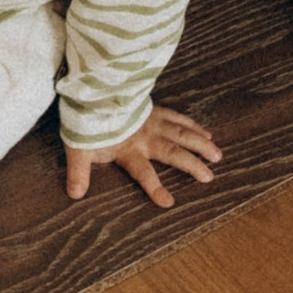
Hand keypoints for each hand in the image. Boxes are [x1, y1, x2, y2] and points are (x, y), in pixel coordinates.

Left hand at [65, 104, 222, 208]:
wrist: (93, 90)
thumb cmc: (87, 121)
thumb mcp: (79, 148)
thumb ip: (79, 171)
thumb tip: (74, 193)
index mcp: (129, 149)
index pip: (144, 172)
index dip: (155, 187)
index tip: (168, 202)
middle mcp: (146, 137)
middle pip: (173, 152)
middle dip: (192, 165)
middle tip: (209, 177)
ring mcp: (153, 122)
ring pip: (183, 133)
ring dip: (201, 144)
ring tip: (217, 155)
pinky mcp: (155, 110)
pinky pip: (179, 118)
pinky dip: (193, 126)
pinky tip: (205, 132)